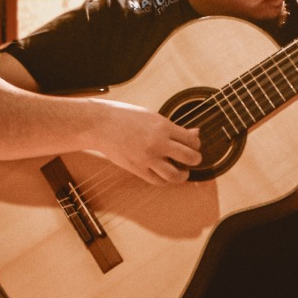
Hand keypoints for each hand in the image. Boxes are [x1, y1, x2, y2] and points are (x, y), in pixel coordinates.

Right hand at [84, 99, 201, 184]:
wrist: (100, 125)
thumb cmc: (125, 117)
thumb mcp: (152, 117)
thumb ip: (174, 128)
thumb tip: (195, 133)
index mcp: (163, 127)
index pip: (192, 140)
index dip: (196, 144)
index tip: (193, 145)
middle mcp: (158, 143)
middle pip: (190, 158)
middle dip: (195, 160)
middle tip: (193, 159)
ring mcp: (147, 158)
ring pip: (176, 175)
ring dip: (183, 175)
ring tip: (182, 171)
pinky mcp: (137, 169)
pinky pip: (158, 181)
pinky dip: (166, 180)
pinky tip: (165, 174)